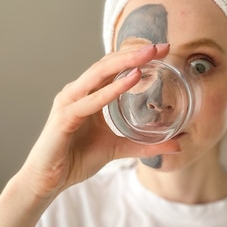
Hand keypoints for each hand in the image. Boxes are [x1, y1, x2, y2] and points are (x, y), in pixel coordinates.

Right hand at [19, 43, 179, 201]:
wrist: (49, 180)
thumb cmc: (76, 159)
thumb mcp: (119, 149)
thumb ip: (145, 145)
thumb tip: (177, 145)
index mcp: (88, 95)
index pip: (113, 68)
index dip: (136, 57)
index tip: (163, 50)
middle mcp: (78, 92)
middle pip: (107, 64)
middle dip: (134, 52)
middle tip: (161, 46)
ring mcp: (69, 102)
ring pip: (98, 74)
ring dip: (125, 62)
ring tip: (149, 54)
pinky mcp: (65, 118)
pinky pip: (91, 100)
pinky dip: (112, 89)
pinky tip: (131, 79)